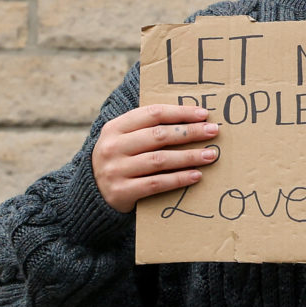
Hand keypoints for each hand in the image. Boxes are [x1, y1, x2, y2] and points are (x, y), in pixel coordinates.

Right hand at [95, 104, 220, 212]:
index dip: (180, 112)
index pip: (152, 114)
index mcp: (114, 128)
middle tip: (213, 131)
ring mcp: (115, 169)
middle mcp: (113, 146)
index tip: (204, 114)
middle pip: (158, 135)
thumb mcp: (124, 139)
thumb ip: (148, 129)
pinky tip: (196, 175)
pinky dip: (178, 179)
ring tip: (210, 155)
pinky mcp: (122, 191)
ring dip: (189, 156)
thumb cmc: (120, 160)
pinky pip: (156, 183)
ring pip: (159, 159)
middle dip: (190, 132)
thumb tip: (192, 120)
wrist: (92, 193)